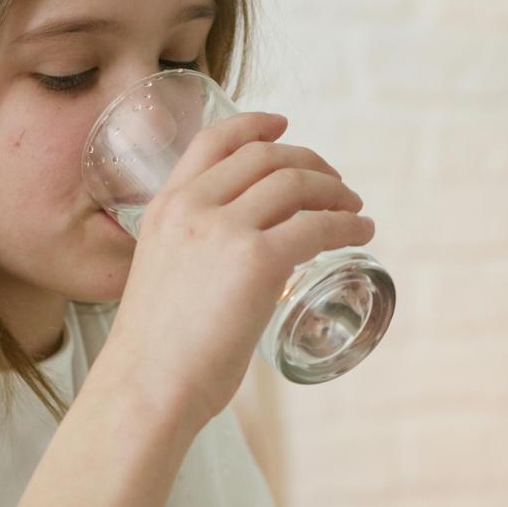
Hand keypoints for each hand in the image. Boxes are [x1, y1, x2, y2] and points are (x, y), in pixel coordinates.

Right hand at [106, 111, 373, 432]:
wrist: (147, 382)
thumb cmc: (155, 346)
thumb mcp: (159, 271)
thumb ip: (190, 249)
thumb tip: (229, 261)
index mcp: (165, 206)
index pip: (214, 140)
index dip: (255, 124)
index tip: (282, 124)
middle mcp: (193, 206)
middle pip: (266, 157)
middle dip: (310, 161)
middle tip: (334, 181)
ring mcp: (225, 230)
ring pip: (296, 184)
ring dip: (335, 190)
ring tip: (353, 206)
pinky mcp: (258, 261)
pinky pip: (318, 227)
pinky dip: (348, 224)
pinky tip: (360, 232)